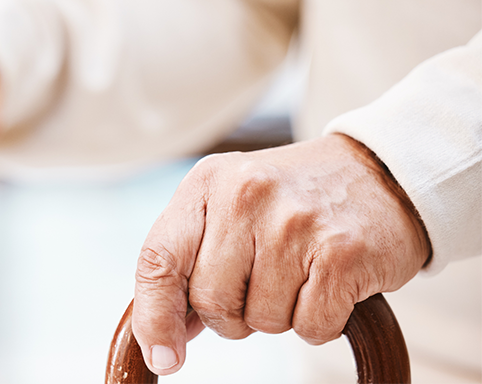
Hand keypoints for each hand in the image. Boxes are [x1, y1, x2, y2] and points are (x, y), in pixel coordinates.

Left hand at [131, 134, 430, 374]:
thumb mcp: (229, 208)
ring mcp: (295, 221)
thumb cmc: (291, 200)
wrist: (379, 173)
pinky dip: (319, 323)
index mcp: (207, 183)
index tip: (163, 359)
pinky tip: (330, 284)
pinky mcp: (343, 252)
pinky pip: (310, 327)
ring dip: (278, 316)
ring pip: (261, 320)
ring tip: (300, 273)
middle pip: (211, 301)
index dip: (154, 318)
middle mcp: (246, 194)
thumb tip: (166, 336)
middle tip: (261, 287)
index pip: (158, 260)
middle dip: (232, 315)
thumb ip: (192, 261)